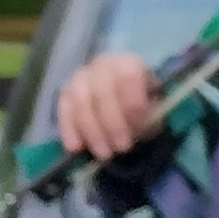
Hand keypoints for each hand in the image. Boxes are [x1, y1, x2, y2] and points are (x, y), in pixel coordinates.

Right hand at [50, 48, 163, 162]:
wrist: (121, 96)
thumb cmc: (142, 102)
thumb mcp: (155, 106)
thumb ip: (150, 114)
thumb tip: (139, 126)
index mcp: (127, 63)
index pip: (128, 75)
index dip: (132, 101)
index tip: (139, 125)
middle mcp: (101, 65)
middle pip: (102, 92)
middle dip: (113, 124)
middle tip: (123, 147)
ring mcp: (79, 78)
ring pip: (80, 103)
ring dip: (92, 131)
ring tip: (104, 154)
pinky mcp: (65, 93)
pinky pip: (63, 111)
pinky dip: (69, 130)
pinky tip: (75, 148)